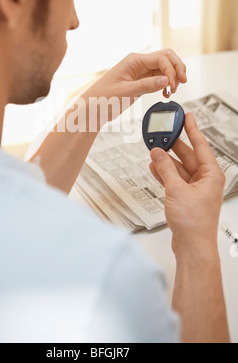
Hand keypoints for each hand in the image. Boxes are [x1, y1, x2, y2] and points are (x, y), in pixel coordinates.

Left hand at [82, 49, 186, 125]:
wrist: (93, 108)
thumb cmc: (102, 98)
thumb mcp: (125, 92)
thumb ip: (146, 86)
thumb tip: (165, 80)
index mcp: (133, 60)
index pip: (161, 58)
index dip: (171, 71)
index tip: (171, 86)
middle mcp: (138, 63)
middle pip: (167, 58)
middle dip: (177, 68)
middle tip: (182, 83)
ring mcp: (140, 71)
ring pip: (165, 67)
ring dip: (173, 77)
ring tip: (173, 91)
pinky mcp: (141, 81)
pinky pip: (159, 78)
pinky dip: (166, 83)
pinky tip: (166, 93)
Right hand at [149, 113, 225, 258]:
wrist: (192, 247)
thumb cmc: (194, 223)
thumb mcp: (176, 190)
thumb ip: (165, 169)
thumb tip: (158, 153)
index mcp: (211, 175)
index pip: (201, 145)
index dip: (192, 129)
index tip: (187, 116)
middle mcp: (205, 180)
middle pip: (188, 156)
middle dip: (173, 146)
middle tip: (162, 134)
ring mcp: (196, 189)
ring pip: (179, 168)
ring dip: (166, 162)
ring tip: (153, 151)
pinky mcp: (186, 198)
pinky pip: (175, 180)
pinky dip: (165, 174)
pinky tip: (154, 167)